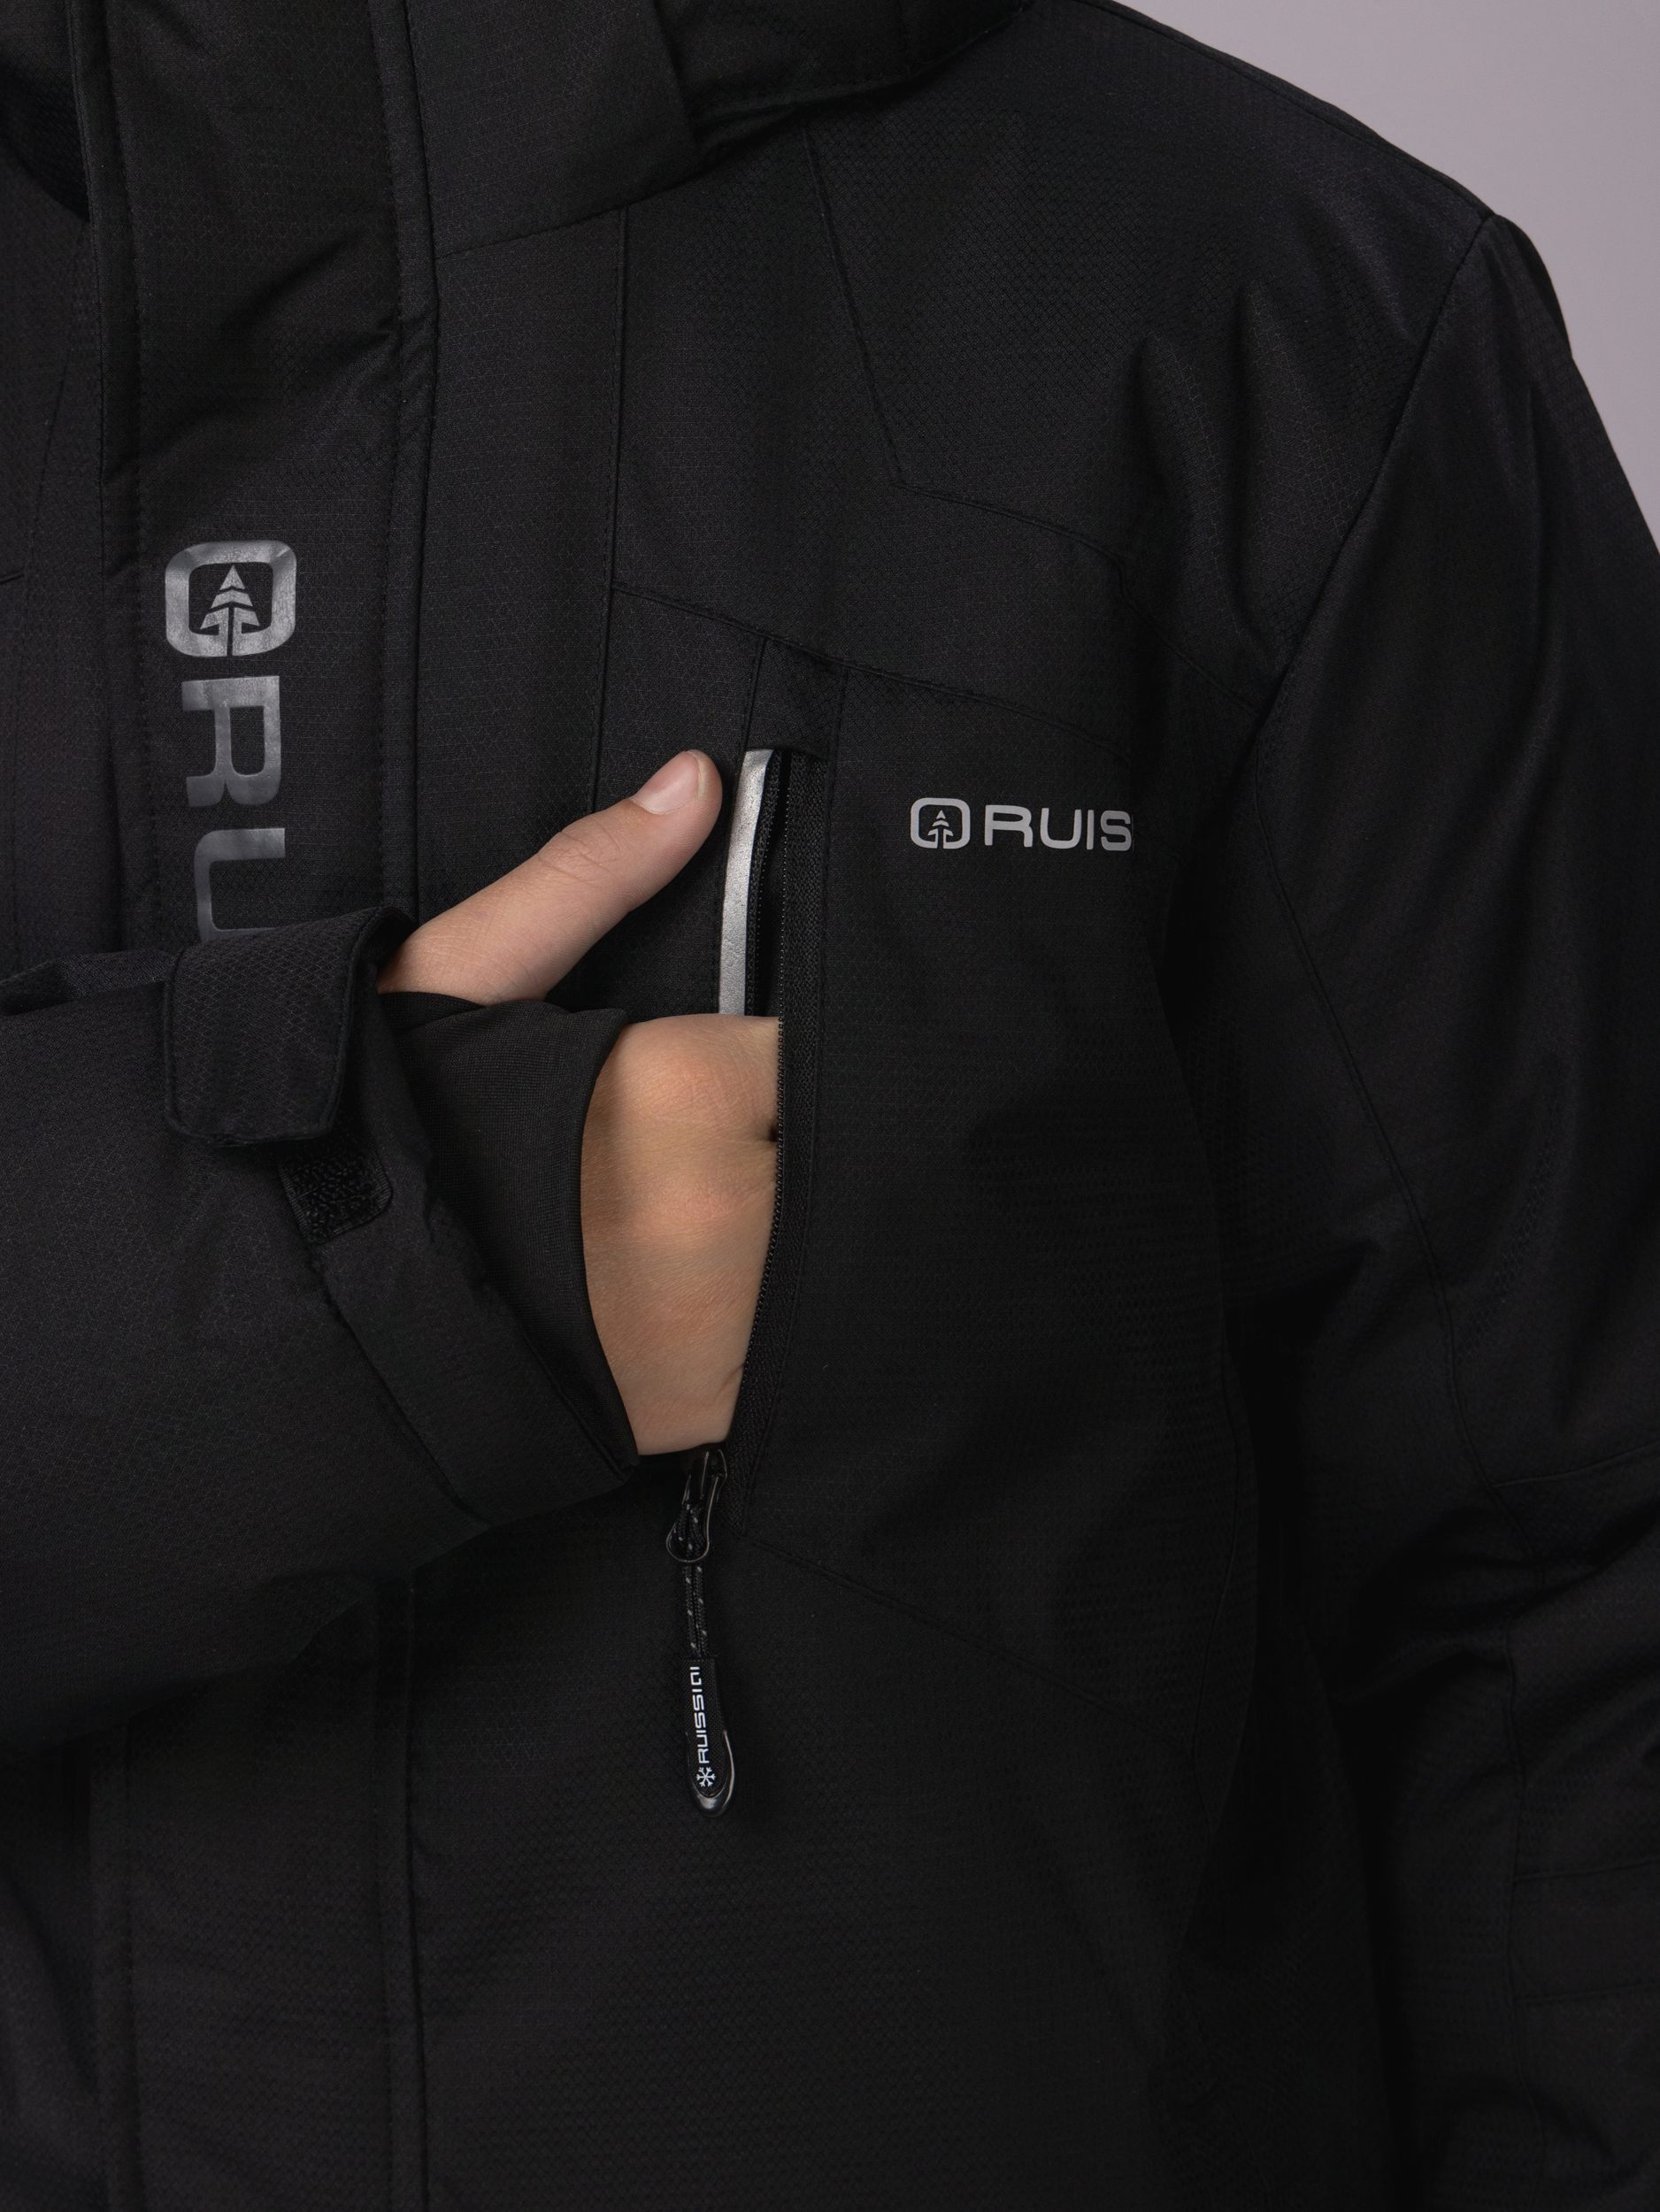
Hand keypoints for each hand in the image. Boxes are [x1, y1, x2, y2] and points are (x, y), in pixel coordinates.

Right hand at [378, 753, 778, 1453]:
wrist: (311, 1330)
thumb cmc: (376, 1139)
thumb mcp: (453, 981)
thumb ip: (584, 878)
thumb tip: (695, 780)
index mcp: (684, 1086)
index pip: (817, 1045)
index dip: (791, 1049)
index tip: (758, 1058)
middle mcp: (731, 1208)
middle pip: (854, 1147)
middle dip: (812, 1131)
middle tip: (748, 1130)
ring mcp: (732, 1319)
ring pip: (848, 1246)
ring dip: (818, 1221)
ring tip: (742, 1206)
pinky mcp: (718, 1405)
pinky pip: (809, 1341)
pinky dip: (794, 1310)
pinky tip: (736, 1286)